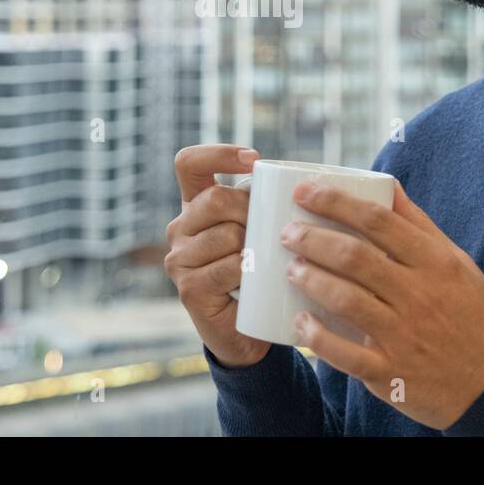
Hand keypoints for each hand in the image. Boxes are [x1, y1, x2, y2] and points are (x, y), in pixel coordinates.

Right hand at [166, 144, 272, 368]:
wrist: (249, 330)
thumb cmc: (260, 270)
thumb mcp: (259, 229)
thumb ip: (264, 203)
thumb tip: (304, 181)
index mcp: (194, 205)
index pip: (189, 163)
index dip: (219, 154)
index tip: (254, 159)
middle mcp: (180, 228)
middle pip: (215, 198)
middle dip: (252, 209)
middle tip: (275, 229)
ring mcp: (179, 260)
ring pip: (226, 234)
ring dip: (255, 245)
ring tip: (267, 258)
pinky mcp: (189, 289)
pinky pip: (227, 267)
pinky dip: (250, 270)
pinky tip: (257, 277)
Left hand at [281, 179, 483, 429]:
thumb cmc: (474, 315)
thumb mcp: (457, 264)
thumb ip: (420, 226)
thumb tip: (388, 186)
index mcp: (436, 263)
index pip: (378, 221)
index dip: (336, 202)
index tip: (304, 192)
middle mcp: (420, 296)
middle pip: (355, 257)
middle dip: (313, 240)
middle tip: (288, 233)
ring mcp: (404, 336)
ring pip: (346, 300)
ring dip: (311, 280)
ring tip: (291, 269)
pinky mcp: (391, 373)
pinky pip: (345, 354)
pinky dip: (318, 338)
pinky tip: (300, 323)